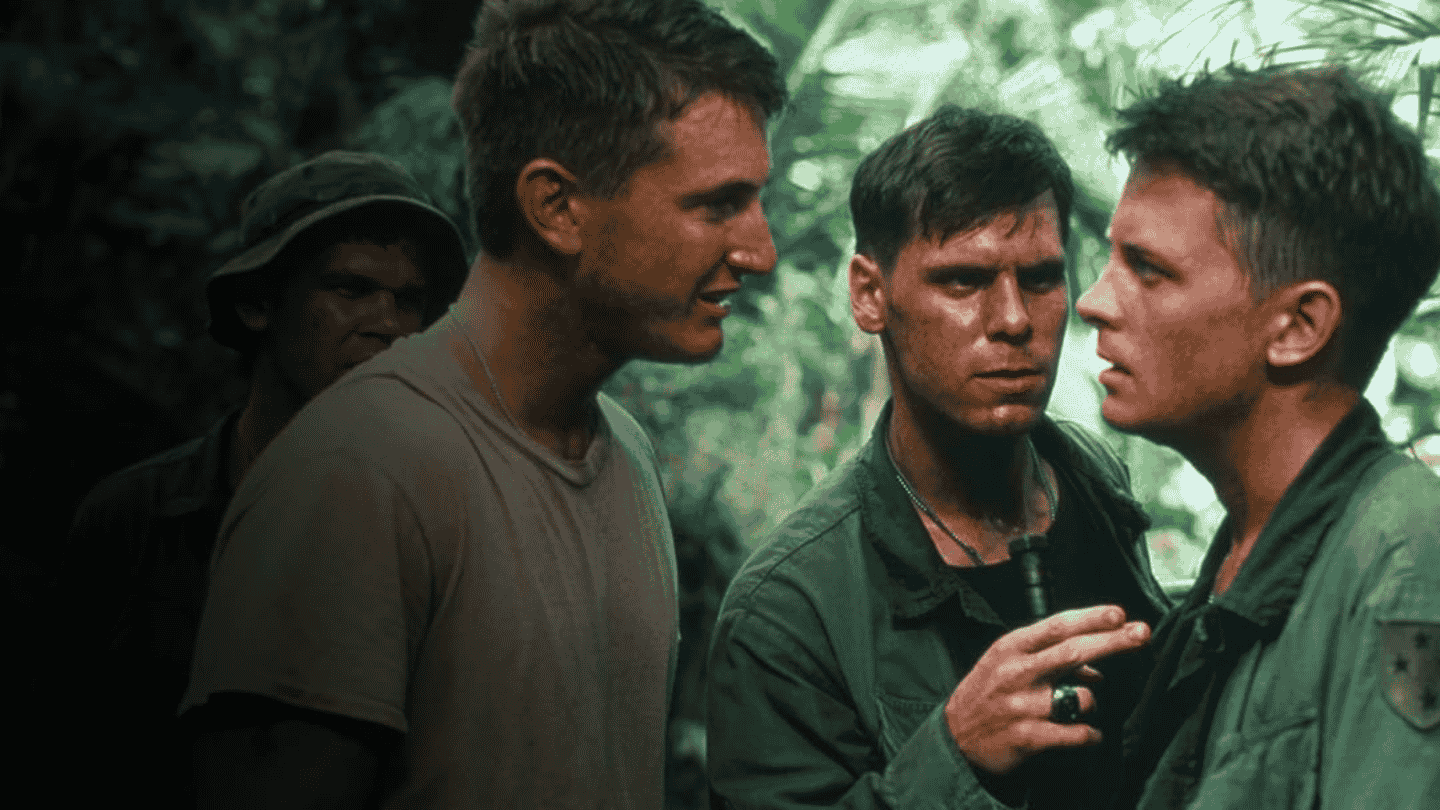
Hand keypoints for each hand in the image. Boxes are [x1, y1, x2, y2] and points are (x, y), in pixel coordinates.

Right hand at [944, 605, 1150, 774]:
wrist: (955, 738)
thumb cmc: (985, 694)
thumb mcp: (1004, 662)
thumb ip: (1045, 655)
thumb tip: (1095, 665)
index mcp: (1011, 648)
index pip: (1057, 626)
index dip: (1091, 617)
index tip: (1118, 613)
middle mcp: (1018, 673)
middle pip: (1075, 651)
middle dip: (1113, 640)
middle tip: (1142, 633)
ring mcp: (1024, 706)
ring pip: (1083, 697)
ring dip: (1093, 702)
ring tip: (1078, 708)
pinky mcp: (1029, 737)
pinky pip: (1078, 734)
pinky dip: (1091, 735)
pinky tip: (1088, 735)